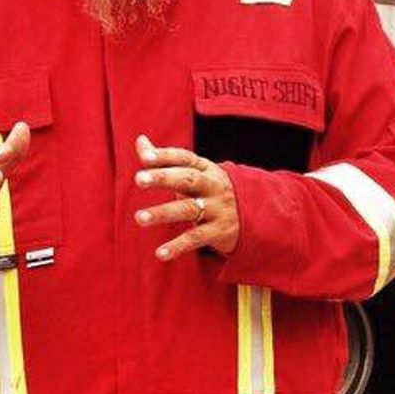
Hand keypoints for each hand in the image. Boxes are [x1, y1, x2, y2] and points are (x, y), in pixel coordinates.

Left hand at [132, 134, 239, 261]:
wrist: (255, 215)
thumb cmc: (210, 191)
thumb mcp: (194, 174)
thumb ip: (164, 160)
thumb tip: (140, 140)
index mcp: (206, 168)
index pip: (185, 158)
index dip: (165, 156)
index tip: (145, 157)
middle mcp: (213, 186)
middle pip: (188, 179)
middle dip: (163, 178)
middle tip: (138, 179)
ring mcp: (218, 209)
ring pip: (188, 209)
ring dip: (163, 213)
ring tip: (139, 217)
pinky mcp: (219, 232)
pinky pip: (196, 238)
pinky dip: (178, 247)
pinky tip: (160, 253)